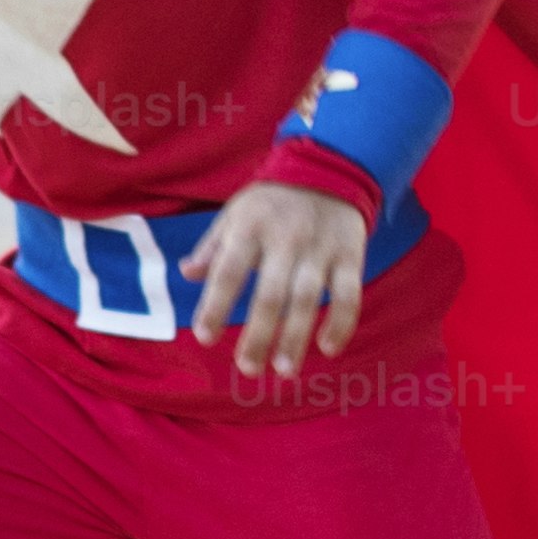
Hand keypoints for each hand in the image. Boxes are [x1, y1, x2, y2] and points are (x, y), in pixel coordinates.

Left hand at [189, 180, 372, 379]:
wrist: (327, 169)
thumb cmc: (270, 202)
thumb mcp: (234, 214)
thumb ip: (212, 247)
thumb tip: (187, 274)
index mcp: (249, 228)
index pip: (228, 272)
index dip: (215, 306)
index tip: (205, 337)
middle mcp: (284, 239)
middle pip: (269, 294)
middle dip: (258, 335)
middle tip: (247, 369)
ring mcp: (319, 248)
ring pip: (307, 298)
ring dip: (296, 337)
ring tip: (284, 369)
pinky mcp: (350, 254)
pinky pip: (349, 294)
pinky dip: (341, 323)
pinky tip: (329, 348)